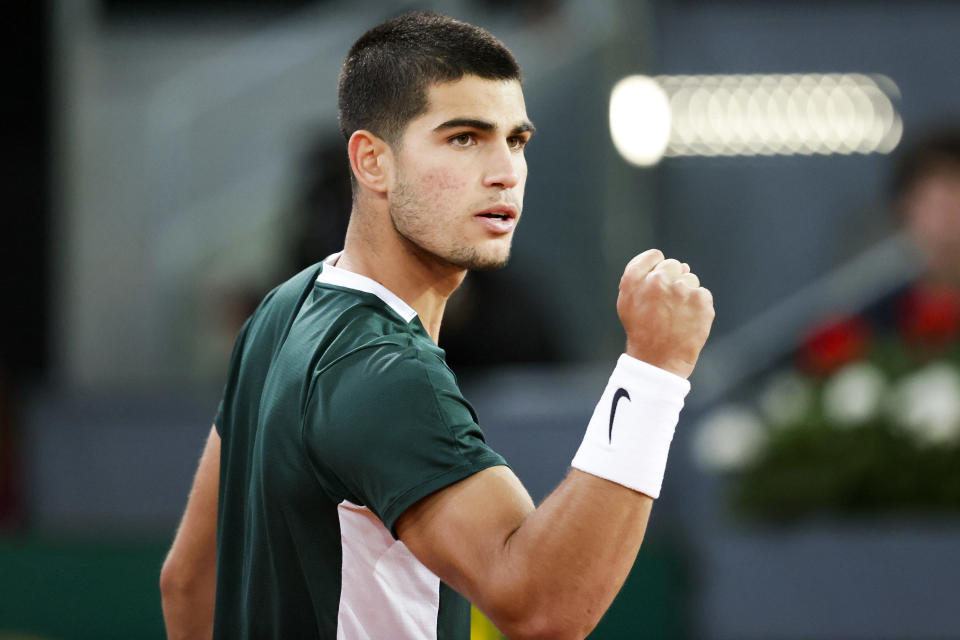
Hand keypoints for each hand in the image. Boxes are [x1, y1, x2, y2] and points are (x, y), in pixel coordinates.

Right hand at [616, 249, 714, 378]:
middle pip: (673, 265)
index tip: (658, 284)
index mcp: (634, 279)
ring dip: (686, 294)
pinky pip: (703, 294)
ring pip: (690, 279)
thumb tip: (680, 265)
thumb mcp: (627, 302)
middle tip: (666, 305)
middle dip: (672, 280)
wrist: (659, 361)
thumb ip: (642, 277)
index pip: (654, 256)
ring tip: (676, 316)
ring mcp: (681, 290)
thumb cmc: (641, 331)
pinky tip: (688, 320)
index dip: (657, 267)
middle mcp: (657, 280)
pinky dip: (698, 306)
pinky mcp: (701, 301)